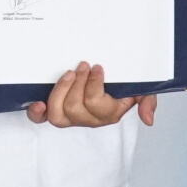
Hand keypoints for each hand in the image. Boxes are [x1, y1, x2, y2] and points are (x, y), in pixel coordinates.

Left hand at [25, 62, 156, 128]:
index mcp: (109, 113)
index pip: (97, 105)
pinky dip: (37, 112)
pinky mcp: (55, 110)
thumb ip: (147, 101)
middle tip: (83, 66)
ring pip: (58, 115)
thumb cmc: (124, 82)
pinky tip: (38, 102)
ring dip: (61, 92)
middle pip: (76, 110)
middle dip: (78, 84)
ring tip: (68, 74)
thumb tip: (148, 120)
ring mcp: (71, 116)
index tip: (97, 66)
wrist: (109, 73)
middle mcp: (89, 118)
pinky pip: (42, 118)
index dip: (94, 85)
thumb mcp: (142, 89)